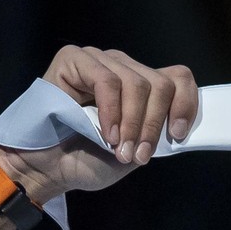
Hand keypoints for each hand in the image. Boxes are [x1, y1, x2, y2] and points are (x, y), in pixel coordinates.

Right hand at [0, 45, 198, 203]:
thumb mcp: (134, 152)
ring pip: (137, 83)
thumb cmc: (86, 160)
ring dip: (132, 123)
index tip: (177, 134)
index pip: (178, 78)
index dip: (185, 104)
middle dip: (152, 124)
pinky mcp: (74, 59)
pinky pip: (107, 80)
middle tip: (138, 154)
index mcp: (141, 87)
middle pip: (161, 83)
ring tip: (118, 148)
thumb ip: (156, 135)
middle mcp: (123, 68)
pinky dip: (111, 111)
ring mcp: (99, 61)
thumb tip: (175, 126)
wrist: (45, 169)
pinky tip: (104, 133)